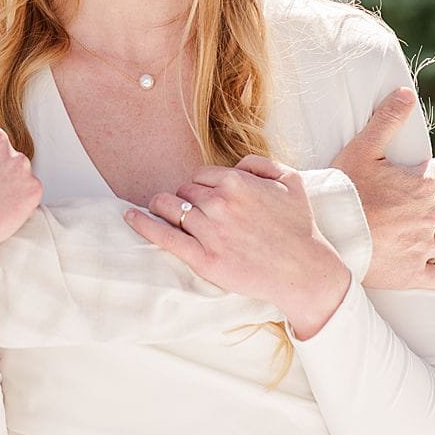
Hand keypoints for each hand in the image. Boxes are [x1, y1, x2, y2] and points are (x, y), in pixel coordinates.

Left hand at [121, 158, 350, 336]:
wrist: (305, 271)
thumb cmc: (300, 228)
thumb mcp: (292, 183)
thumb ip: (262, 164)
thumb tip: (236, 162)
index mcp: (237, 183)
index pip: (199, 176)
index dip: (200, 187)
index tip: (204, 198)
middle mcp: (220, 204)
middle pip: (183, 192)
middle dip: (184, 199)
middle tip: (190, 211)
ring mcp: (210, 231)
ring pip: (169, 209)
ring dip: (162, 208)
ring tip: (160, 211)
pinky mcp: (203, 258)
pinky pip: (163, 236)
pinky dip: (142, 224)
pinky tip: (129, 216)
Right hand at [332, 86, 434, 290]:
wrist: (327, 237)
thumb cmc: (342, 191)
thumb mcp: (361, 149)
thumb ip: (386, 120)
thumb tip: (406, 92)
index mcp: (422, 185)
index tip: (420, 179)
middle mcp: (429, 215)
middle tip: (412, 210)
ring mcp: (424, 246)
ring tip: (415, 236)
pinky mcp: (415, 273)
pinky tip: (424, 261)